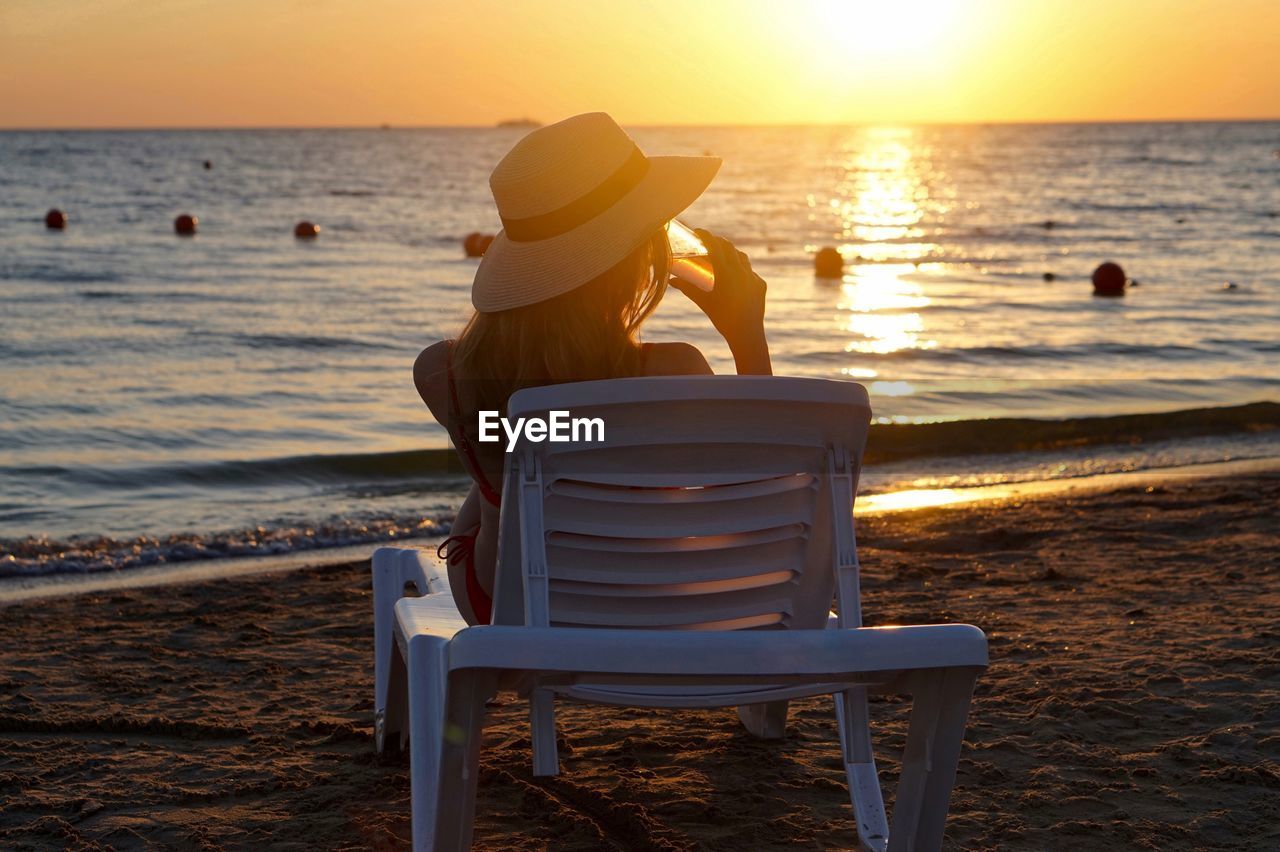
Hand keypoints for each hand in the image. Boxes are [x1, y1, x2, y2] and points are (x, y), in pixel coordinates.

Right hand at [669, 230, 770, 373]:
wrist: (746, 334)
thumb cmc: (721, 318)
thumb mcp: (703, 301)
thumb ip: (687, 288)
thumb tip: (671, 281)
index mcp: (726, 272)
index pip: (715, 246)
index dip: (706, 236)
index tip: (698, 231)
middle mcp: (741, 271)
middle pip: (729, 247)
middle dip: (717, 241)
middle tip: (707, 241)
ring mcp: (753, 277)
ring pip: (742, 257)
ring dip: (731, 252)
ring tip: (722, 255)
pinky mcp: (760, 285)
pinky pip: (750, 272)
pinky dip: (741, 269)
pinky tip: (735, 276)